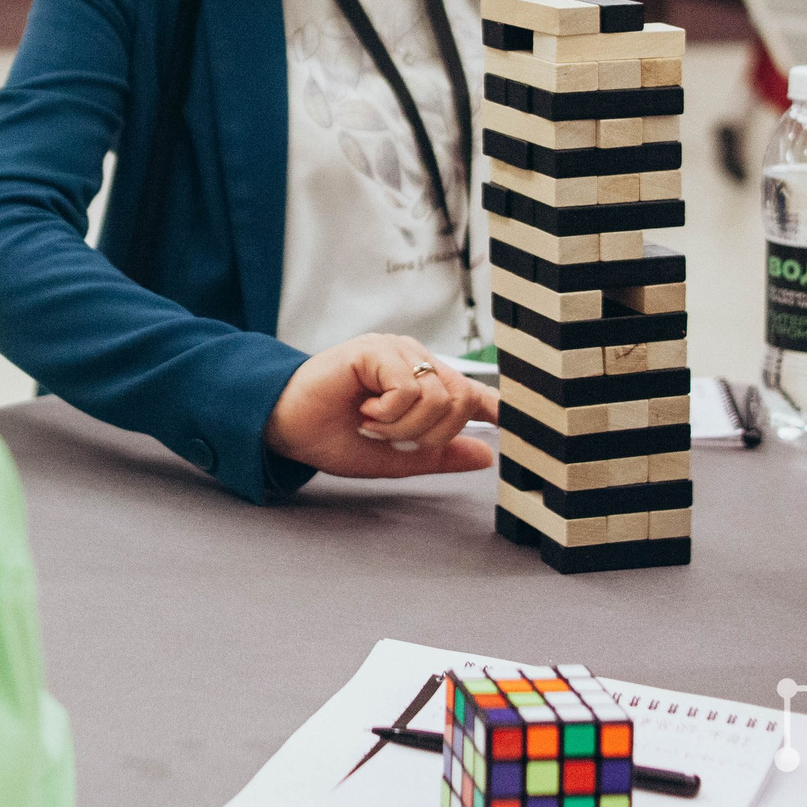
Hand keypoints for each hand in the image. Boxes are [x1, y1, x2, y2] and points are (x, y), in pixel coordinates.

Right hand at [264, 334, 499, 478]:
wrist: (286, 428)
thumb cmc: (333, 437)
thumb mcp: (394, 457)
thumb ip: (439, 455)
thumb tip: (487, 455)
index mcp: (420, 384)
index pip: (472, 392)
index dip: (498, 406)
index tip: (519, 422)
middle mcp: (413, 360)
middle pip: (463, 398)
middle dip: (433, 433)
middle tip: (393, 439)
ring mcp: (396, 350)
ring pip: (440, 394)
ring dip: (405, 426)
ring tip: (372, 425)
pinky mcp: (375, 349)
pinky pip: (410, 387)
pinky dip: (391, 413)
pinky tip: (365, 411)